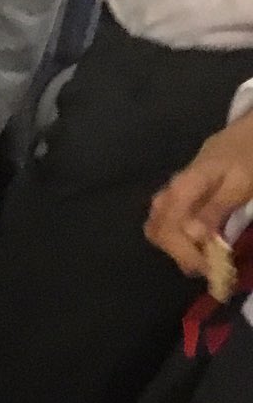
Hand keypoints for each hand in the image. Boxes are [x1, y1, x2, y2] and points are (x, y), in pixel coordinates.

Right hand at [145, 115, 252, 276]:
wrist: (246, 134)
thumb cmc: (247, 156)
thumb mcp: (239, 183)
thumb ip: (215, 209)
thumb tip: (194, 236)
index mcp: (183, 189)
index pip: (170, 230)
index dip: (187, 254)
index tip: (209, 268)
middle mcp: (169, 192)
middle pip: (158, 232)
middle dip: (181, 254)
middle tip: (207, 267)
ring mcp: (169, 194)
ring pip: (157, 229)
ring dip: (177, 248)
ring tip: (202, 256)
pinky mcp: (175, 197)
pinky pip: (165, 223)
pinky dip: (176, 239)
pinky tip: (197, 243)